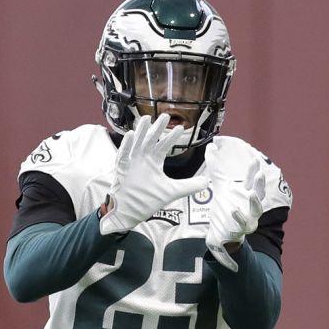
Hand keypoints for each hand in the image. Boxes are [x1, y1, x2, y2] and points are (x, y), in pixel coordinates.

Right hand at [99, 113, 209, 234]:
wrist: (129, 212)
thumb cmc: (147, 200)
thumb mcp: (172, 191)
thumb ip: (189, 186)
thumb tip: (207, 182)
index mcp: (154, 162)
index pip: (164, 146)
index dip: (171, 137)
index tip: (181, 128)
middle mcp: (142, 159)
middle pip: (150, 140)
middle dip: (157, 128)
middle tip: (166, 116)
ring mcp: (131, 162)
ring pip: (136, 143)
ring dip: (141, 131)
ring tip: (146, 118)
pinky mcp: (121, 169)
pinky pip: (123, 155)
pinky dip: (127, 145)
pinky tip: (131, 135)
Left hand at [204, 152, 265, 270]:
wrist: (221, 233)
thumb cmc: (225, 207)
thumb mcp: (219, 185)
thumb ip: (215, 166)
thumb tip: (211, 146)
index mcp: (246, 193)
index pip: (251, 180)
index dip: (254, 170)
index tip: (254, 160)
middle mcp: (251, 205)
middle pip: (259, 193)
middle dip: (260, 184)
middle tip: (260, 173)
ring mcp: (249, 218)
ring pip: (256, 210)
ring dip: (255, 203)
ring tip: (251, 195)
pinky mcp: (241, 229)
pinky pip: (242, 224)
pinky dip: (239, 218)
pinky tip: (234, 211)